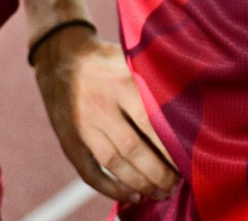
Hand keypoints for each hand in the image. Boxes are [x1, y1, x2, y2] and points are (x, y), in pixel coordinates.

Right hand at [32, 25, 179, 204]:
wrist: (59, 53)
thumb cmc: (105, 59)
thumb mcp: (127, 57)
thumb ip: (151, 77)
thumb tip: (188, 102)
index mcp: (119, 82)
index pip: (150, 121)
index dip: (170, 146)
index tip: (188, 159)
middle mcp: (99, 105)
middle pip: (133, 148)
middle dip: (159, 172)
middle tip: (176, 182)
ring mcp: (82, 124)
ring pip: (114, 163)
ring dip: (140, 183)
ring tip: (161, 192)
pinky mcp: (68, 140)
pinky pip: (89, 172)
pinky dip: (111, 188)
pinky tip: (131, 195)